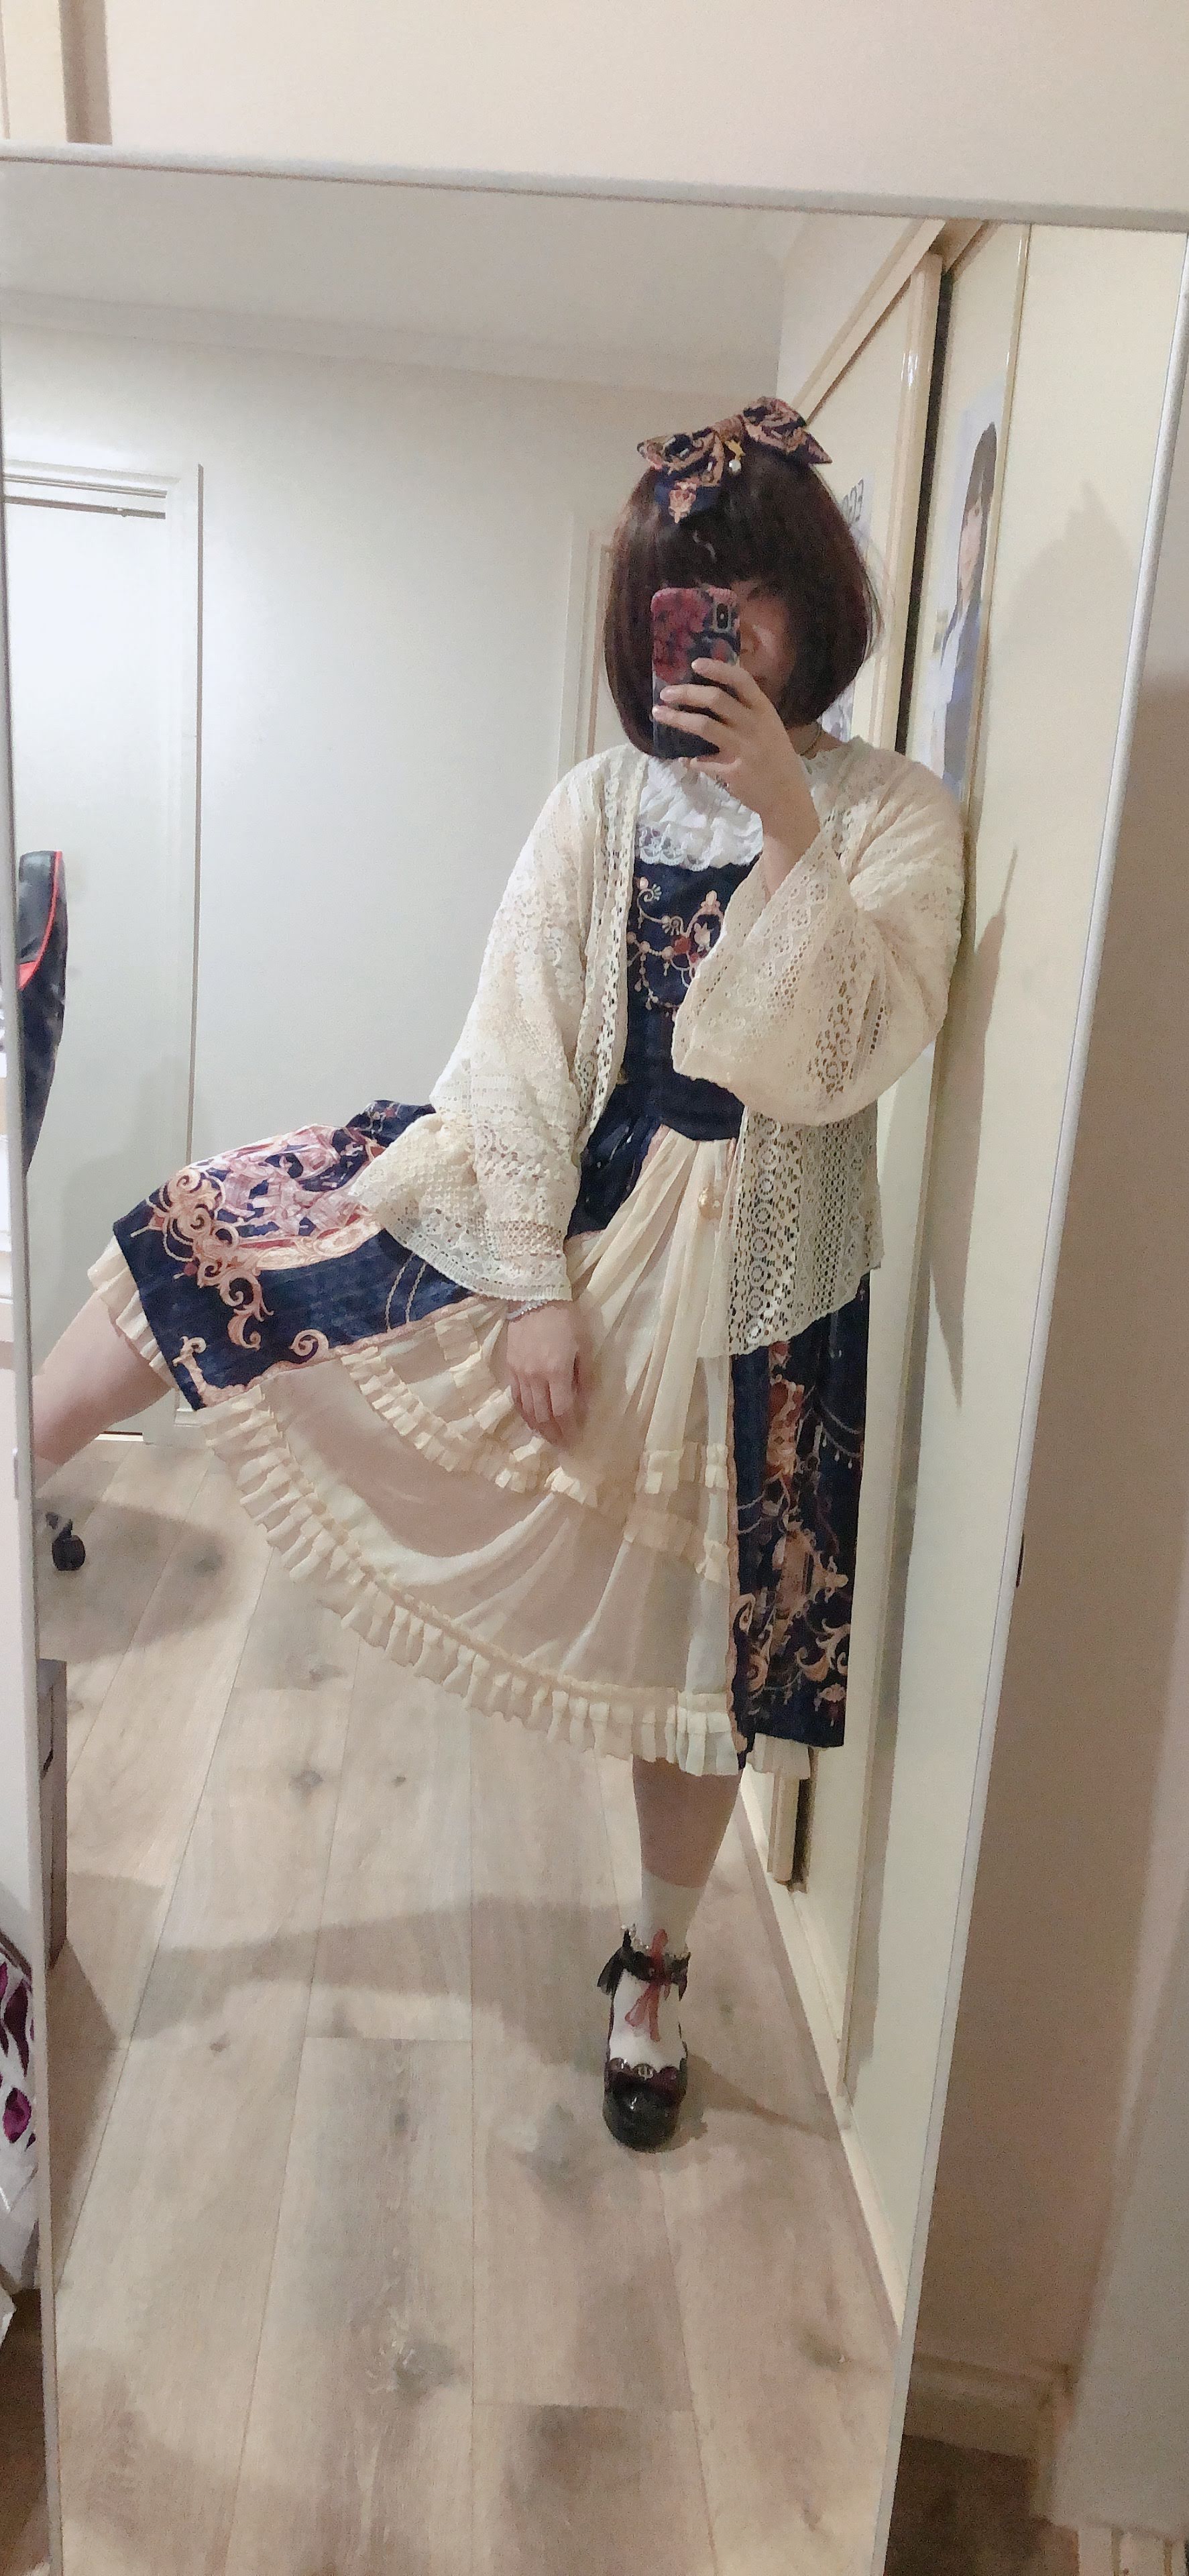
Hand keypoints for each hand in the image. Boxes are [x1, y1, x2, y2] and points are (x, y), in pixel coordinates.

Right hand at [506, 1301, 585, 1445]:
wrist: (533, 1296)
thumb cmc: (565, 1318)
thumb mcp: (583, 1345)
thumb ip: (584, 1375)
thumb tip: (585, 1401)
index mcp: (556, 1372)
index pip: (562, 1410)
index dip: (568, 1428)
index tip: (574, 1439)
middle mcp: (535, 1377)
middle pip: (543, 1415)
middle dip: (553, 1433)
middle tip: (561, 1444)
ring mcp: (519, 1374)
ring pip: (527, 1410)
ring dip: (537, 1427)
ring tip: (547, 1436)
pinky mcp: (510, 1368)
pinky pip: (515, 1397)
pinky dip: (523, 1412)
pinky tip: (530, 1418)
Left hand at [655, 659, 821, 865]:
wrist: (786, 797)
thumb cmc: (776, 758)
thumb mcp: (769, 727)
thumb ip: (747, 711)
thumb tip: (713, 693)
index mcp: (764, 710)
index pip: (741, 680)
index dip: (717, 669)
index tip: (695, 664)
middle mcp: (754, 725)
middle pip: (716, 699)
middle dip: (686, 693)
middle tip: (666, 693)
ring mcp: (743, 748)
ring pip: (703, 726)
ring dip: (677, 719)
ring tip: (659, 714)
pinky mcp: (732, 771)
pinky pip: (703, 761)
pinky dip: (690, 760)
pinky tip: (684, 759)